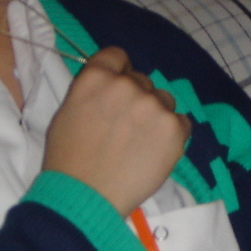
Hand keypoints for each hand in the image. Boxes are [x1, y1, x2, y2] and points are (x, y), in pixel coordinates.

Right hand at [42, 47, 190, 215]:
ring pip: (164, 100)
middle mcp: (127, 85)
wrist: (85, 195)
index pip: (118, 56)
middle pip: (142, 80)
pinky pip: (182, 123)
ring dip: (156, 115)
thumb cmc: (68, 158)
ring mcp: (153, 106)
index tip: (117, 92)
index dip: (119, 72)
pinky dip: (172, 135)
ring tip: (141, 142)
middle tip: (125, 128)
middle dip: (136, 98)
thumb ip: (92, 91)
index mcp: (96, 77)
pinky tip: (155, 151)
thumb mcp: (68, 111)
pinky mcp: (174, 129)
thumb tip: (111, 85)